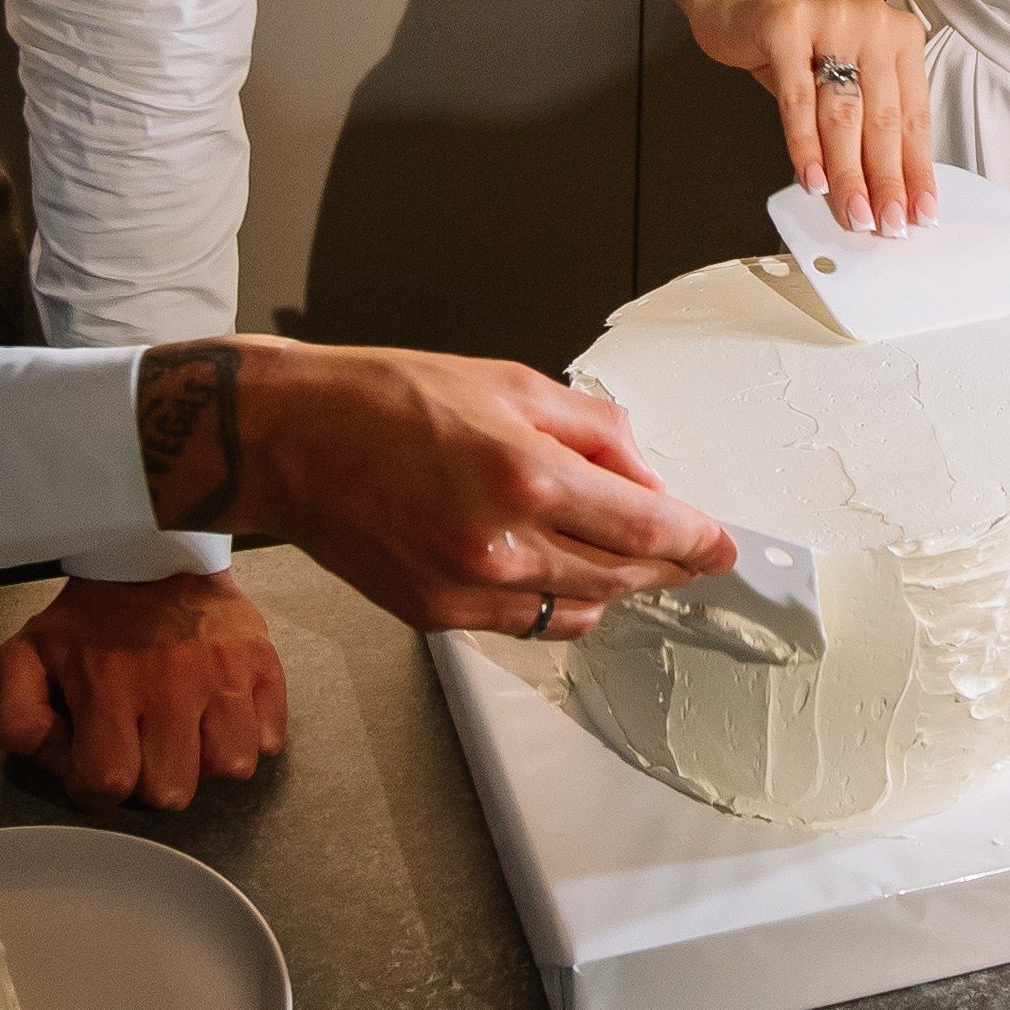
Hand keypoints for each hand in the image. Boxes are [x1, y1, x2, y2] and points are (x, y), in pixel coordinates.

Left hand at [0, 572, 286, 809]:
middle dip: (154, 781)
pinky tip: (219, 715)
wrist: (154, 554)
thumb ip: (18, 721)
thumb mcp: (23, 659)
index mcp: (109, 688)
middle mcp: (173, 686)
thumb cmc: (90, 620)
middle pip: (173, 791)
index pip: (109, 785)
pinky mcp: (263, 668)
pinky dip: (247, 736)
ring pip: (231, 769)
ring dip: (207, 762)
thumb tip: (60, 765)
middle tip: (145, 748)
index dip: (98, 789)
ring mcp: (225, 678)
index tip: (98, 764)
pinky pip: (268, 739)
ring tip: (187, 732)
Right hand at [135, 338, 735, 640]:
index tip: (722, 546)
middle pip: (622, 577)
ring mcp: (465, 590)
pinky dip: (558, 604)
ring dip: (617, 589)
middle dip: (668, 566)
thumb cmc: (382, 399)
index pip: (647, 527)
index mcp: (523, 474)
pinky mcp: (435, 615)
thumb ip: (593, 432)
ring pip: (579, 611)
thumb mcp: (509, 384)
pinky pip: (526, 624)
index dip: (697, 540)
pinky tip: (562, 574)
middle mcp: (498, 543)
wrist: (287, 439)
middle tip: (692, 553)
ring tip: (628, 560)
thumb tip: (647, 475)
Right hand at [683, 0, 934, 237]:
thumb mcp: (838, 77)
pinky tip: (812, 180)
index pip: (914, 116)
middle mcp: (873, 22)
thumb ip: (861, 125)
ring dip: (848, 173)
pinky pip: (798, 100)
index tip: (918, 212)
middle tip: (886, 224)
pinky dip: (805, 146)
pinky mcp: (788, 26)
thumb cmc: (793, 44)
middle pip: (882, 119)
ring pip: (843, 114)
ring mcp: (832, 19)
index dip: (916, 170)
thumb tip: (876, 193)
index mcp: (899, 36)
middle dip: (885, 181)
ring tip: (851, 212)